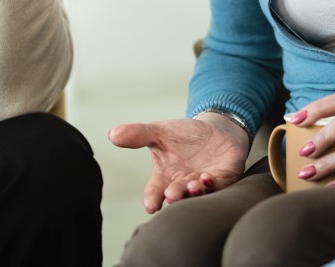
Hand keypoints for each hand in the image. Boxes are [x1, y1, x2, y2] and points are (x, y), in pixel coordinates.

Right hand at [108, 116, 247, 212]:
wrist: (216, 129)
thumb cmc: (185, 134)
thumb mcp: (160, 131)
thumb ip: (138, 134)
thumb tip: (112, 134)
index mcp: (164, 177)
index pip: (154, 191)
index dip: (152, 199)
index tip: (150, 205)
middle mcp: (182, 184)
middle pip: (176, 195)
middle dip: (174, 196)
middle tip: (171, 194)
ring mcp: (202, 183)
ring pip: (197, 193)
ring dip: (193, 191)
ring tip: (191, 185)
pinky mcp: (222, 179)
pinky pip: (218, 185)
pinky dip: (212, 184)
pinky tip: (206, 177)